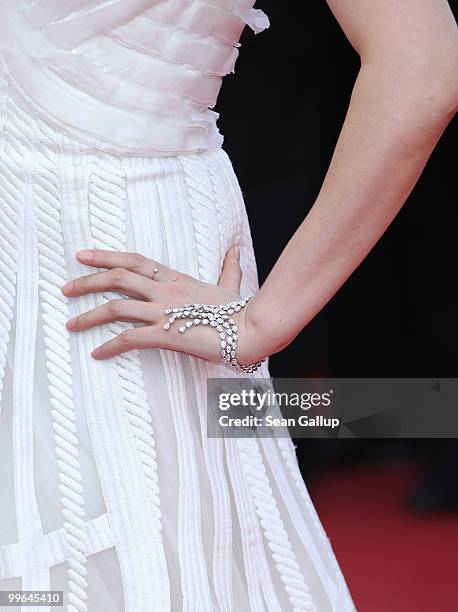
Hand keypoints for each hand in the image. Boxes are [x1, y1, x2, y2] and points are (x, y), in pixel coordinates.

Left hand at [61, 247, 264, 365]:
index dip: (106, 256)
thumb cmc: (241, 310)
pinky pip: (130, 338)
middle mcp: (165, 291)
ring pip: (117, 306)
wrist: (253, 328)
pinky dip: (110, 346)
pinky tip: (97, 353)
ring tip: (71, 324)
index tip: (82, 255)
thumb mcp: (230, 284)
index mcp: (176, 278)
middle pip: (118, 278)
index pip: (134, 261)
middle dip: (87, 281)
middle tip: (65, 288)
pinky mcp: (167, 334)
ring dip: (89, 315)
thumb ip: (228, 267)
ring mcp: (165, 311)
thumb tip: (235, 249)